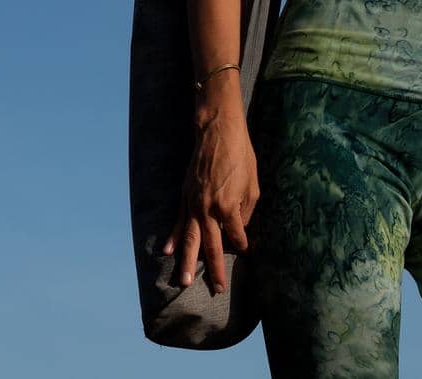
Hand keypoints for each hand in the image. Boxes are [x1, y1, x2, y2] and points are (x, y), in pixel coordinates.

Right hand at [162, 111, 258, 294]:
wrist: (218, 133)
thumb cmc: (241, 157)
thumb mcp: (253, 184)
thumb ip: (246, 210)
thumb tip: (239, 230)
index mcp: (229, 206)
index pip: (236, 236)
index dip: (243, 245)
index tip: (247, 253)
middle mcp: (209, 210)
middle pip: (212, 246)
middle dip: (213, 269)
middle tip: (217, 290)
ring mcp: (193, 204)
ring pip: (190, 240)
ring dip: (187, 262)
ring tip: (183, 282)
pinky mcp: (185, 197)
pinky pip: (178, 222)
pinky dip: (173, 238)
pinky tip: (168, 252)